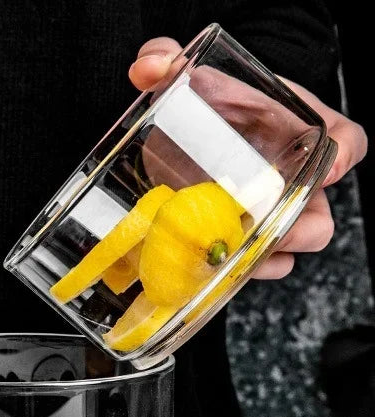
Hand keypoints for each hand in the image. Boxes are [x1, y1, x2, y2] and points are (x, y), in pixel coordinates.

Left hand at [129, 37, 366, 278]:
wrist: (195, 131)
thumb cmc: (210, 105)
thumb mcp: (192, 78)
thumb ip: (168, 60)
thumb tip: (148, 66)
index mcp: (299, 134)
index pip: (346, 142)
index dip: (342, 155)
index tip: (327, 165)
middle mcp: (292, 182)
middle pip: (319, 220)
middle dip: (299, 232)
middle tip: (264, 230)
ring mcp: (267, 218)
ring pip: (286, 254)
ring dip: (263, 263)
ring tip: (232, 260)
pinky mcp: (239, 241)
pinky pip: (251, 269)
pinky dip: (234, 276)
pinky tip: (209, 272)